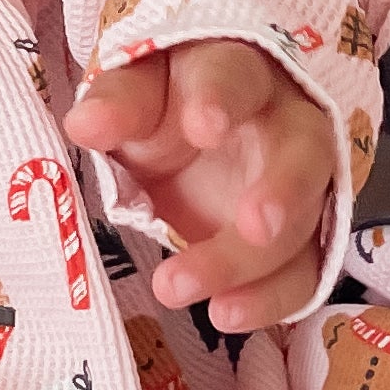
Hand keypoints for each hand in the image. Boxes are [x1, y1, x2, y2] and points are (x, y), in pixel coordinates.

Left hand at [64, 39, 337, 331]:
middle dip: (283, 190)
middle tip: (254, 224)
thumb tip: (85, 123)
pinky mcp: (298, 240)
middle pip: (302, 154)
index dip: (224, 99)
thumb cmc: (167, 104)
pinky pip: (302, 273)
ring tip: (193, 292)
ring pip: (303, 222)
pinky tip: (224, 315)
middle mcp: (287, 126)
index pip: (238, 76)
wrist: (195, 136)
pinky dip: (269, 299)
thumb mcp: (136, 94)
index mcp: (241, 73)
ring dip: (254, 262)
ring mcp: (299, 187)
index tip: (202, 126)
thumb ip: (120, 103)